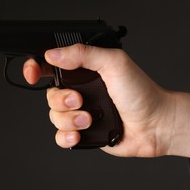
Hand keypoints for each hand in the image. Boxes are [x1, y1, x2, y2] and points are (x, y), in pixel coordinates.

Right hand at [23, 44, 189, 159]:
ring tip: (89, 118)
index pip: (50, 65)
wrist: (156, 125)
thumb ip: (82, 54)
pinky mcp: (83, 132)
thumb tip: (52, 54)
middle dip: (60, 99)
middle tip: (80, 100)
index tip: (33, 73)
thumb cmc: (141, 92)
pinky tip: (80, 132)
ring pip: (54, 116)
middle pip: (49, 94)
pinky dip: (67, 136)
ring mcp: (80, 112)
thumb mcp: (113, 63)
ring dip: (69, 119)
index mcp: (84, 69)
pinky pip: (60, 136)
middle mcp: (79, 90)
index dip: (35, 67)